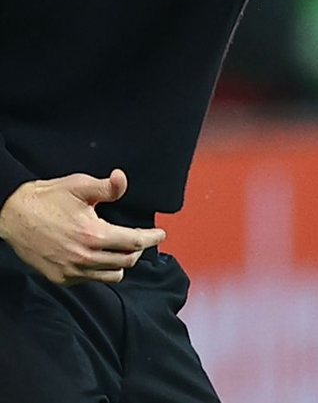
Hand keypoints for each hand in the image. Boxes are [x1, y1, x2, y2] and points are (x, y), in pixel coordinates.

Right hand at [0, 168, 165, 286]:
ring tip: (122, 248)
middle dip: (138, 249)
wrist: (14, 215)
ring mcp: (70, 271)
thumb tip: (123, 179)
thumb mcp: (81, 186)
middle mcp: (83, 258)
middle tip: (141, 238)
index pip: (133, 242)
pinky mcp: (60, 278)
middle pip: (126, 261)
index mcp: (93, 235)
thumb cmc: (49, 198)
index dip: (151, 238)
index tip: (161, 234)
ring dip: (121, 263)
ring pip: (110, 276)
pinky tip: (100, 256)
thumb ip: (108, 187)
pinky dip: (100, 271)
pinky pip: (90, 280)